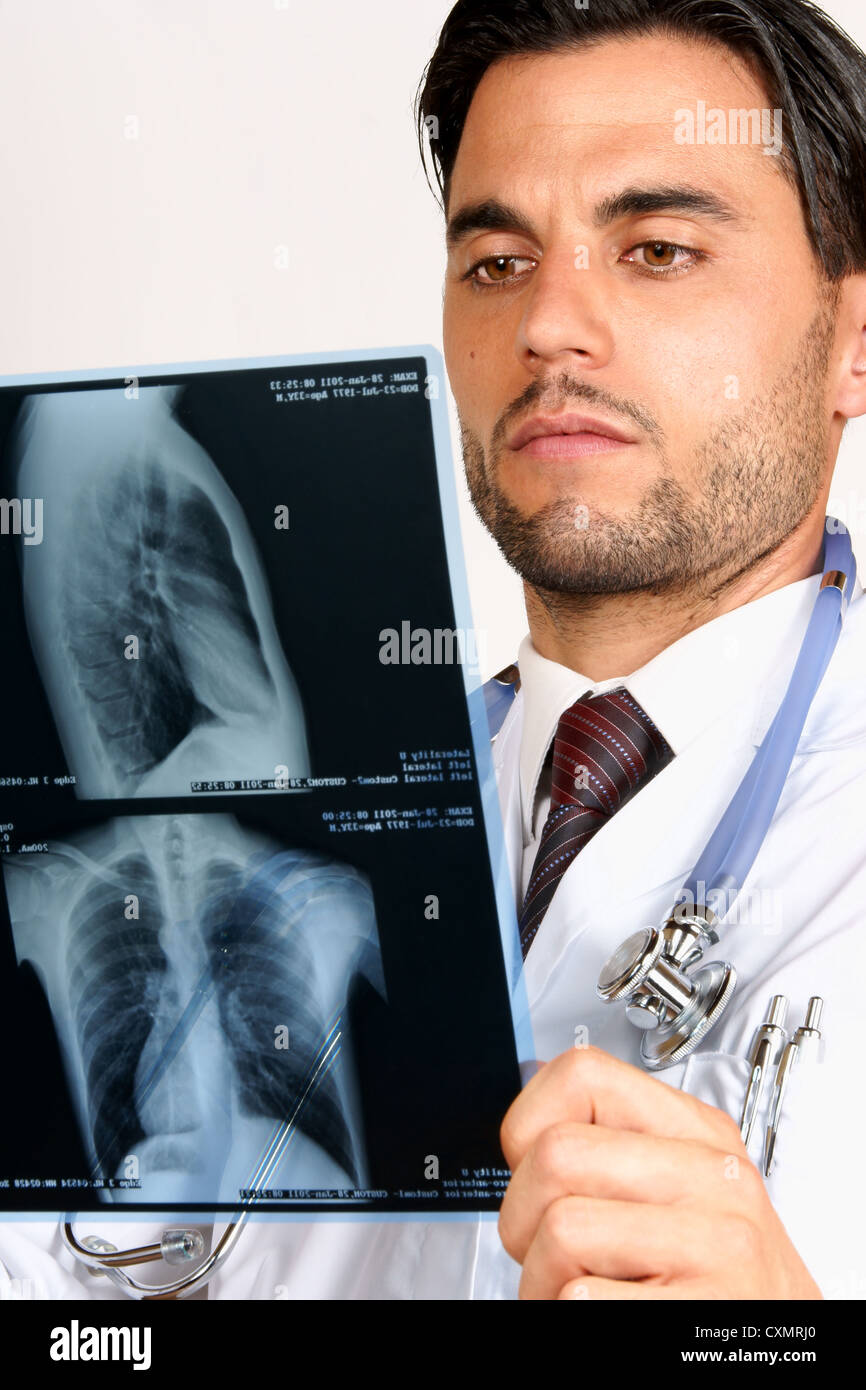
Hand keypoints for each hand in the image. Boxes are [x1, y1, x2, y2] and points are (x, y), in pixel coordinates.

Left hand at [498, 1046, 821, 1299]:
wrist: (775, 1352)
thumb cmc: (716, 1281)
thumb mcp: (684, 1188)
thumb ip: (616, 1147)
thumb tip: (525, 1131)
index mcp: (699, 1132)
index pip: (581, 1074)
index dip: (530, 1125)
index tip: (535, 1167)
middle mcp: (714, 1178)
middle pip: (555, 1155)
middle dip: (523, 1216)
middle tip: (550, 1252)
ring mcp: (717, 1245)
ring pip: (561, 1229)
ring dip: (543, 1278)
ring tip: (580, 1291)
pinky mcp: (702, 1312)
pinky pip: (580, 1299)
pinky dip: (568, 1316)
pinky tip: (607, 1314)